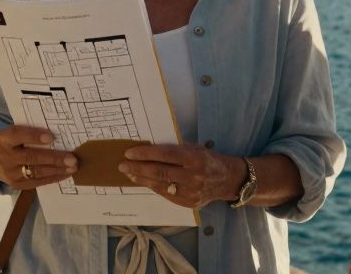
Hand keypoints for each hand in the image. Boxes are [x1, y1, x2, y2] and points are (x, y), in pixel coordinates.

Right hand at [0, 126, 76, 189]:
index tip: (51, 137)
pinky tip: (65, 174)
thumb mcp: (16, 132)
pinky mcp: (17, 185)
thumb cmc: (14, 141)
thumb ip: (31, 131)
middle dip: (53, 158)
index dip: (33, 136)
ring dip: (57, 169)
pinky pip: (37, 182)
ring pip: (36, 172)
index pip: (17, 135)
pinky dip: (53, 178)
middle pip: (30, 157)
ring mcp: (10, 173)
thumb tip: (59, 131)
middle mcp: (5, 157)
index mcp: (4, 138)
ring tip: (73, 167)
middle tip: (72, 158)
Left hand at [118, 145, 243, 208]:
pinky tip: (143, 181)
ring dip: (141, 179)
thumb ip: (175, 150)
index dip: (145, 153)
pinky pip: (166, 194)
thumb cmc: (207, 159)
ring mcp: (191, 192)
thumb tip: (148, 149)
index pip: (165, 154)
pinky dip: (152, 187)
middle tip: (123, 164)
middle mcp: (193, 176)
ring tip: (129, 173)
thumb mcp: (194, 148)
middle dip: (138, 168)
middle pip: (160, 171)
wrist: (227, 179)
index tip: (129, 153)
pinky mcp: (188, 203)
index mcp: (195, 158)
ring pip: (160, 185)